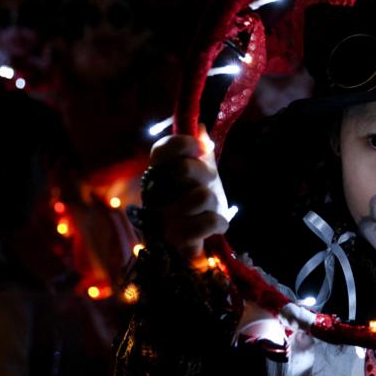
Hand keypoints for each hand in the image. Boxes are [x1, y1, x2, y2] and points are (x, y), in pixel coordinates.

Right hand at [144, 126, 229, 264]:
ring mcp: (165, 221)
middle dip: (205, 174)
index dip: (182, 144)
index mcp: (158, 177)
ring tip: (209, 210)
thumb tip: (201, 128)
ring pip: (202, 196)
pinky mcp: (179, 243)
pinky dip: (219, 223)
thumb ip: (200, 152)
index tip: (200, 149)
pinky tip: (217, 226)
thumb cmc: (197, 207)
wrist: (198, 247)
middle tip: (206, 184)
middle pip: (183, 170)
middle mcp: (156, 197)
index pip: (161, 151)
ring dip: (215, 203)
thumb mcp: (201, 176)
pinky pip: (208, 222)